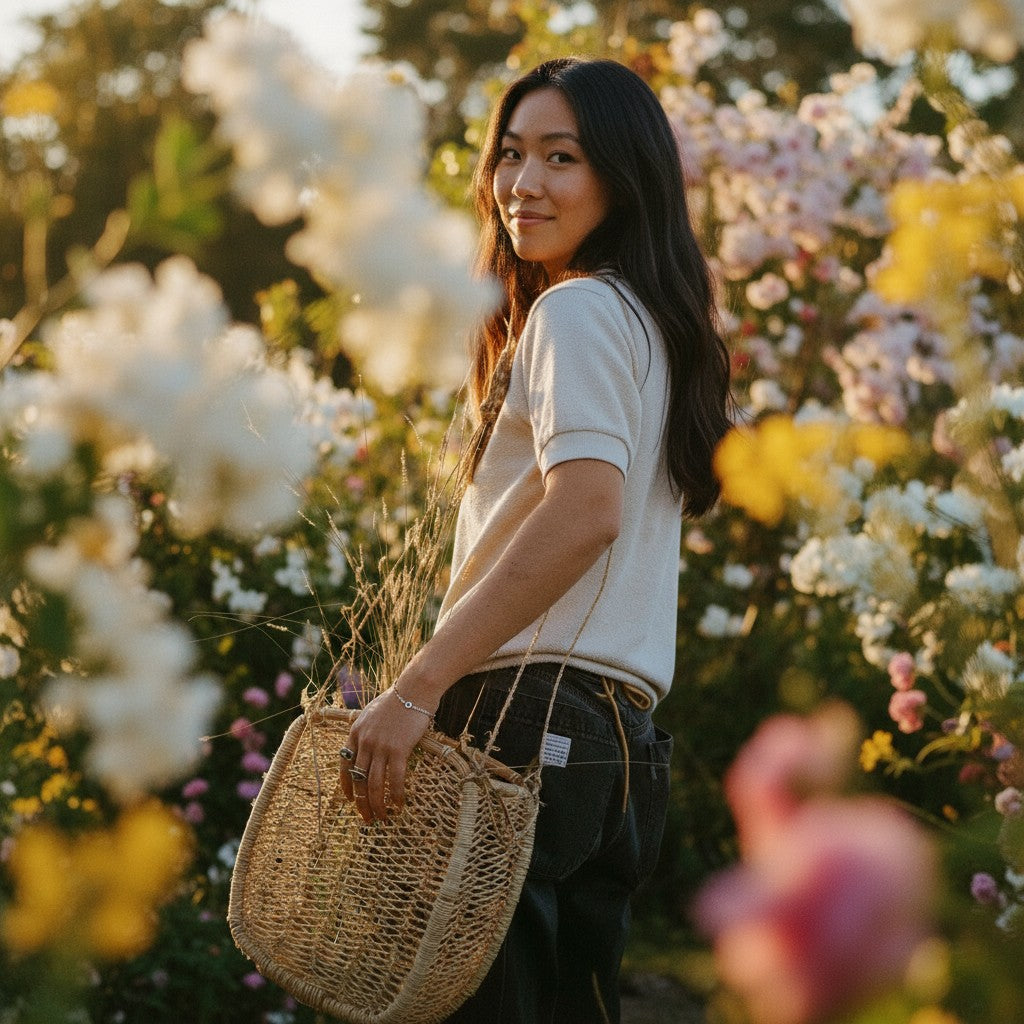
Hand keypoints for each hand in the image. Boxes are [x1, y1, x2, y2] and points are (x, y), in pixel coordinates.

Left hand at [340, 686, 434, 821]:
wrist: (414, 689)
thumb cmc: (397, 699)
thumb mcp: (372, 712)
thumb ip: (367, 730)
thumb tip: (368, 744)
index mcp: (356, 732)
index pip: (345, 764)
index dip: (346, 785)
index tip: (350, 799)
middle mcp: (364, 741)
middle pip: (359, 779)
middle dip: (361, 802)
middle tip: (366, 818)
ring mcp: (380, 746)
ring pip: (374, 784)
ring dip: (377, 804)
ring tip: (382, 818)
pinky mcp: (398, 749)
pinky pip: (395, 779)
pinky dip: (396, 795)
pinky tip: (399, 805)